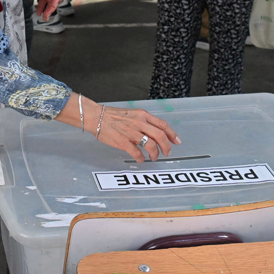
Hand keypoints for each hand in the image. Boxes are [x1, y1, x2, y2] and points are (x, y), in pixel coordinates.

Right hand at [54, 94, 180, 161]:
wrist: (97, 117)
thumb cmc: (113, 116)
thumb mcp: (132, 113)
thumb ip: (144, 121)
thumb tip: (155, 132)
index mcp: (142, 115)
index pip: (163, 125)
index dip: (172, 134)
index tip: (176, 141)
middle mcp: (139, 123)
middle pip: (160, 136)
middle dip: (166, 147)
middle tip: (167, 153)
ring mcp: (132, 133)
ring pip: (151, 145)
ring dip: (155, 154)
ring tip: (153, 157)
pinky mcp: (123, 142)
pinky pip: (137, 153)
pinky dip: (141, 158)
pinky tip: (140, 159)